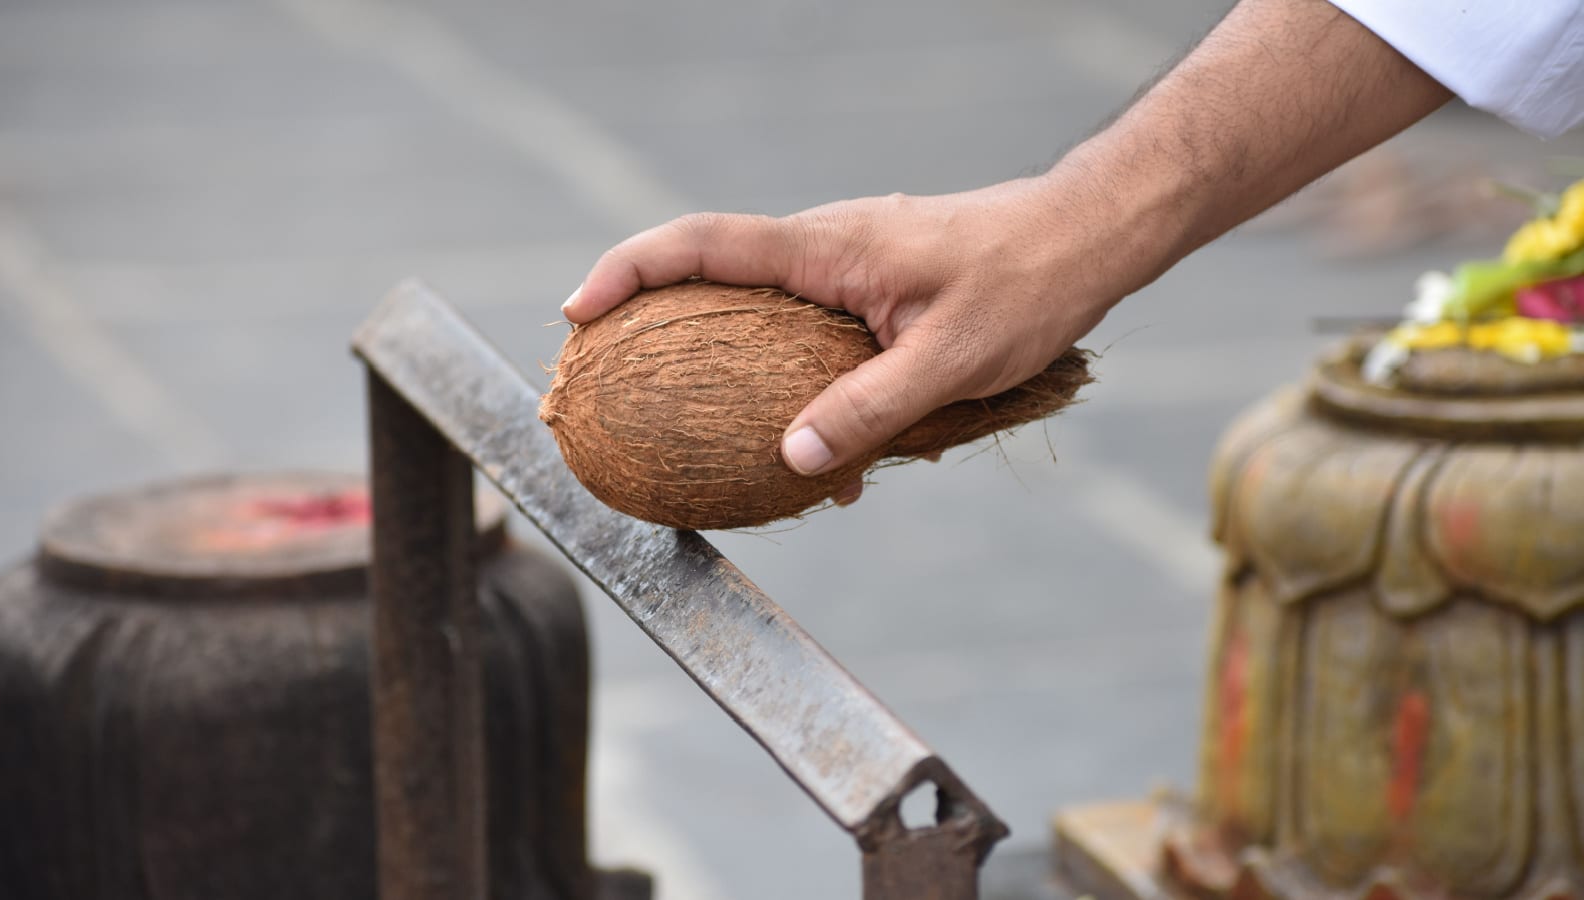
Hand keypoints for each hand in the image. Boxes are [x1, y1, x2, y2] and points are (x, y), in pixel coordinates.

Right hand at [563, 175, 1131, 476]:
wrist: (1088, 238)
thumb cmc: (1027, 285)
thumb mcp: (949, 360)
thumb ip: (869, 411)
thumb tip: (793, 463)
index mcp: (828, 248)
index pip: (705, 245)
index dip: (631, 271)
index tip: (580, 310)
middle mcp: (827, 249)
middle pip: (713, 273)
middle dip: (654, 317)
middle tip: (610, 375)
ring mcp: (849, 268)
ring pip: (764, 313)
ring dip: (728, 365)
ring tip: (708, 435)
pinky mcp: (875, 291)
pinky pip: (812, 335)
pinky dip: (797, 384)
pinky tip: (831, 458)